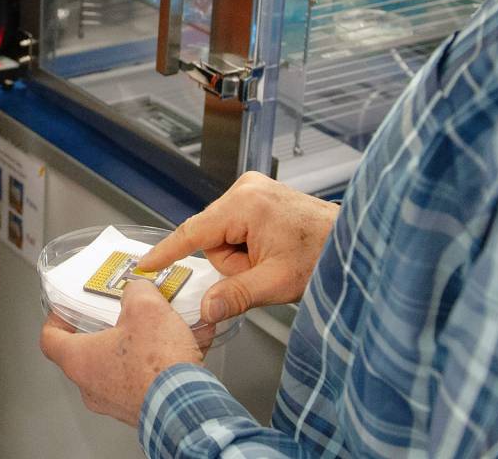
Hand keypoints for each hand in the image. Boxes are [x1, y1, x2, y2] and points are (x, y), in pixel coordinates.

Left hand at [38, 277, 204, 424]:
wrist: (187, 406)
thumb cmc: (157, 363)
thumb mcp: (146, 306)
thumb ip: (136, 291)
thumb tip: (138, 290)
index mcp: (80, 359)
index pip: (50, 339)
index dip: (57, 319)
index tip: (67, 310)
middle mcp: (92, 386)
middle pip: (88, 352)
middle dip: (107, 329)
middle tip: (121, 313)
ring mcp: (115, 402)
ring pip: (119, 367)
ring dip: (136, 346)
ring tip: (161, 328)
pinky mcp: (141, 410)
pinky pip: (144, 380)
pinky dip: (158, 364)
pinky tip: (182, 347)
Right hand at [137, 170, 338, 323]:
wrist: (354, 242)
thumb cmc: (323, 256)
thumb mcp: (275, 283)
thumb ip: (235, 295)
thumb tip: (206, 309)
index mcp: (246, 204)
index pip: (193, 231)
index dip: (167, 252)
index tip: (143, 264)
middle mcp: (247, 189)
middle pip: (210, 236)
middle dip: (231, 260)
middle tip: (263, 270)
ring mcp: (254, 188)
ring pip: (223, 233)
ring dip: (241, 254)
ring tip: (273, 258)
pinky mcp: (260, 194)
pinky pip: (235, 225)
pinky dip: (247, 243)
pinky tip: (272, 248)